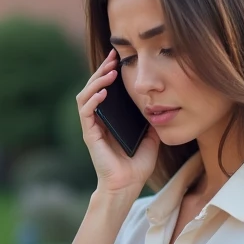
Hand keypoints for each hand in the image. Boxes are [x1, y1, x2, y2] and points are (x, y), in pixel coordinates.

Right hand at [75, 50, 160, 195]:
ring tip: (109, 72)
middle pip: (93, 87)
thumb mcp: (150, 137)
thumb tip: (158, 104)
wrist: (128, 186)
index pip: (105, 89)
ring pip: (85, 96)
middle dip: (102, 70)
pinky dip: (93, 99)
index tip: (119, 58)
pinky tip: (103, 91)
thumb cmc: (137, 166)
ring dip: (96, 81)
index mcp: (110, 119)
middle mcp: (98, 120)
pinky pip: (86, 112)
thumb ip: (150, 120)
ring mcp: (92, 127)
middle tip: (113, 57)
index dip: (109, 72)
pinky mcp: (90, 135)